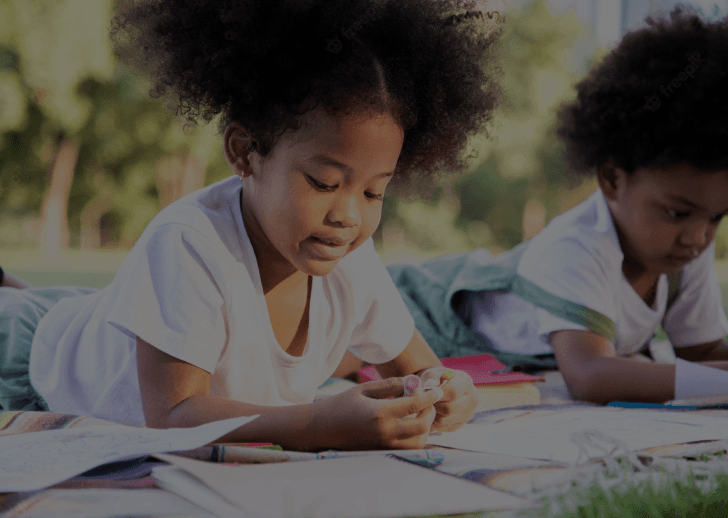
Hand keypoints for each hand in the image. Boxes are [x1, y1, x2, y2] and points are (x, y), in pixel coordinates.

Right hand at [312, 378, 443, 449]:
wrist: (323, 429)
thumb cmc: (341, 405)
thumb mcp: (364, 389)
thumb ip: (389, 385)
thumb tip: (410, 382)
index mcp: (380, 413)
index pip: (414, 406)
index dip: (429, 397)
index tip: (436, 390)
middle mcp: (385, 432)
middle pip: (421, 426)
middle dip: (430, 413)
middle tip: (429, 403)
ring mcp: (384, 445)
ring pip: (418, 442)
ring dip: (425, 428)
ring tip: (420, 415)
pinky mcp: (382, 452)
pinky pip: (407, 448)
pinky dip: (416, 439)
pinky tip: (412, 426)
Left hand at [418, 367, 476, 431]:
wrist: (444, 385)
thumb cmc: (437, 377)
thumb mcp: (433, 372)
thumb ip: (431, 377)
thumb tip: (430, 384)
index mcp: (466, 382)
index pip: (453, 392)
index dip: (437, 394)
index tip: (427, 392)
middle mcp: (472, 398)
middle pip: (450, 409)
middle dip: (433, 406)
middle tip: (425, 402)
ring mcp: (469, 413)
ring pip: (445, 420)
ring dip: (432, 415)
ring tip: (427, 407)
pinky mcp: (462, 423)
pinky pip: (445, 427)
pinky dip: (434, 423)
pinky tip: (431, 414)